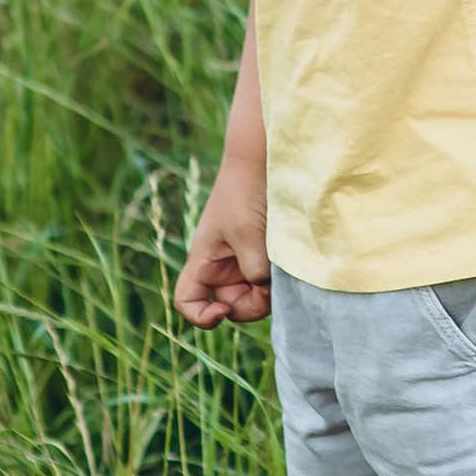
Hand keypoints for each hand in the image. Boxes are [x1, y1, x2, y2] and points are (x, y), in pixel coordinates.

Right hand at [175, 154, 271, 324]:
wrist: (263, 158)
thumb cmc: (246, 192)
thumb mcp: (248, 234)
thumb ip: (254, 270)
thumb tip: (264, 290)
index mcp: (205, 259)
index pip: (188, 300)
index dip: (201, 316)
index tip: (223, 311)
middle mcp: (221, 263)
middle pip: (230, 305)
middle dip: (249, 304)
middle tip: (269, 290)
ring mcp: (244, 258)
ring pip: (253, 294)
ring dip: (267, 291)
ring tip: (279, 270)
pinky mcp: (264, 251)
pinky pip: (269, 278)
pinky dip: (277, 279)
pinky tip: (287, 265)